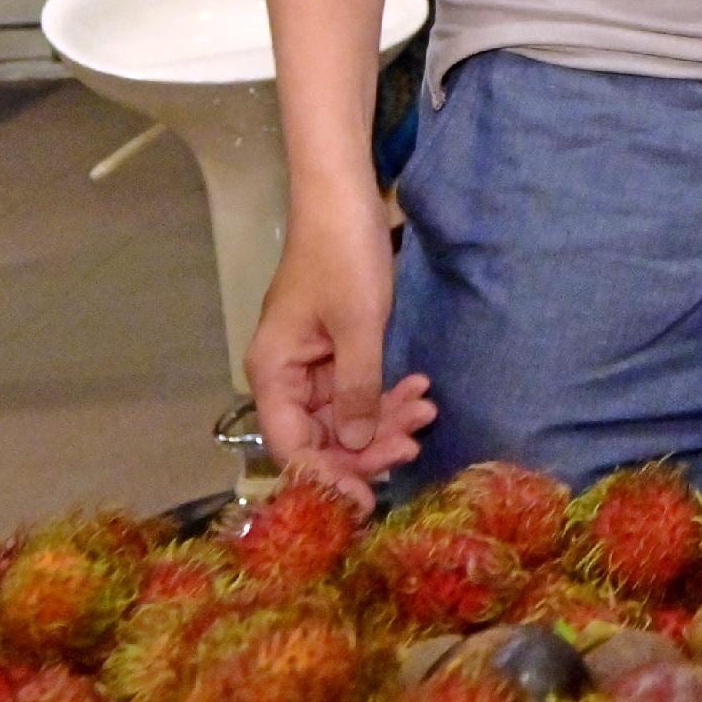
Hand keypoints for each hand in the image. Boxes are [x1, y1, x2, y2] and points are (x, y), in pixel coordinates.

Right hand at [245, 172, 436, 510]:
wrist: (345, 200)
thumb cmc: (343, 255)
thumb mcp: (358, 325)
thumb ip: (358, 388)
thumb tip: (359, 444)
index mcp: (273, 374)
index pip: (291, 448)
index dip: (326, 479)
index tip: (365, 501)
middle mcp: (286, 377)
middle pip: (322, 438)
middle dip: (369, 446)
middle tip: (415, 444)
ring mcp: (312, 366)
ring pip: (347, 417)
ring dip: (387, 420)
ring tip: (428, 409)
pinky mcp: (337, 353)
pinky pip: (360, 390)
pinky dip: (388, 396)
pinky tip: (420, 391)